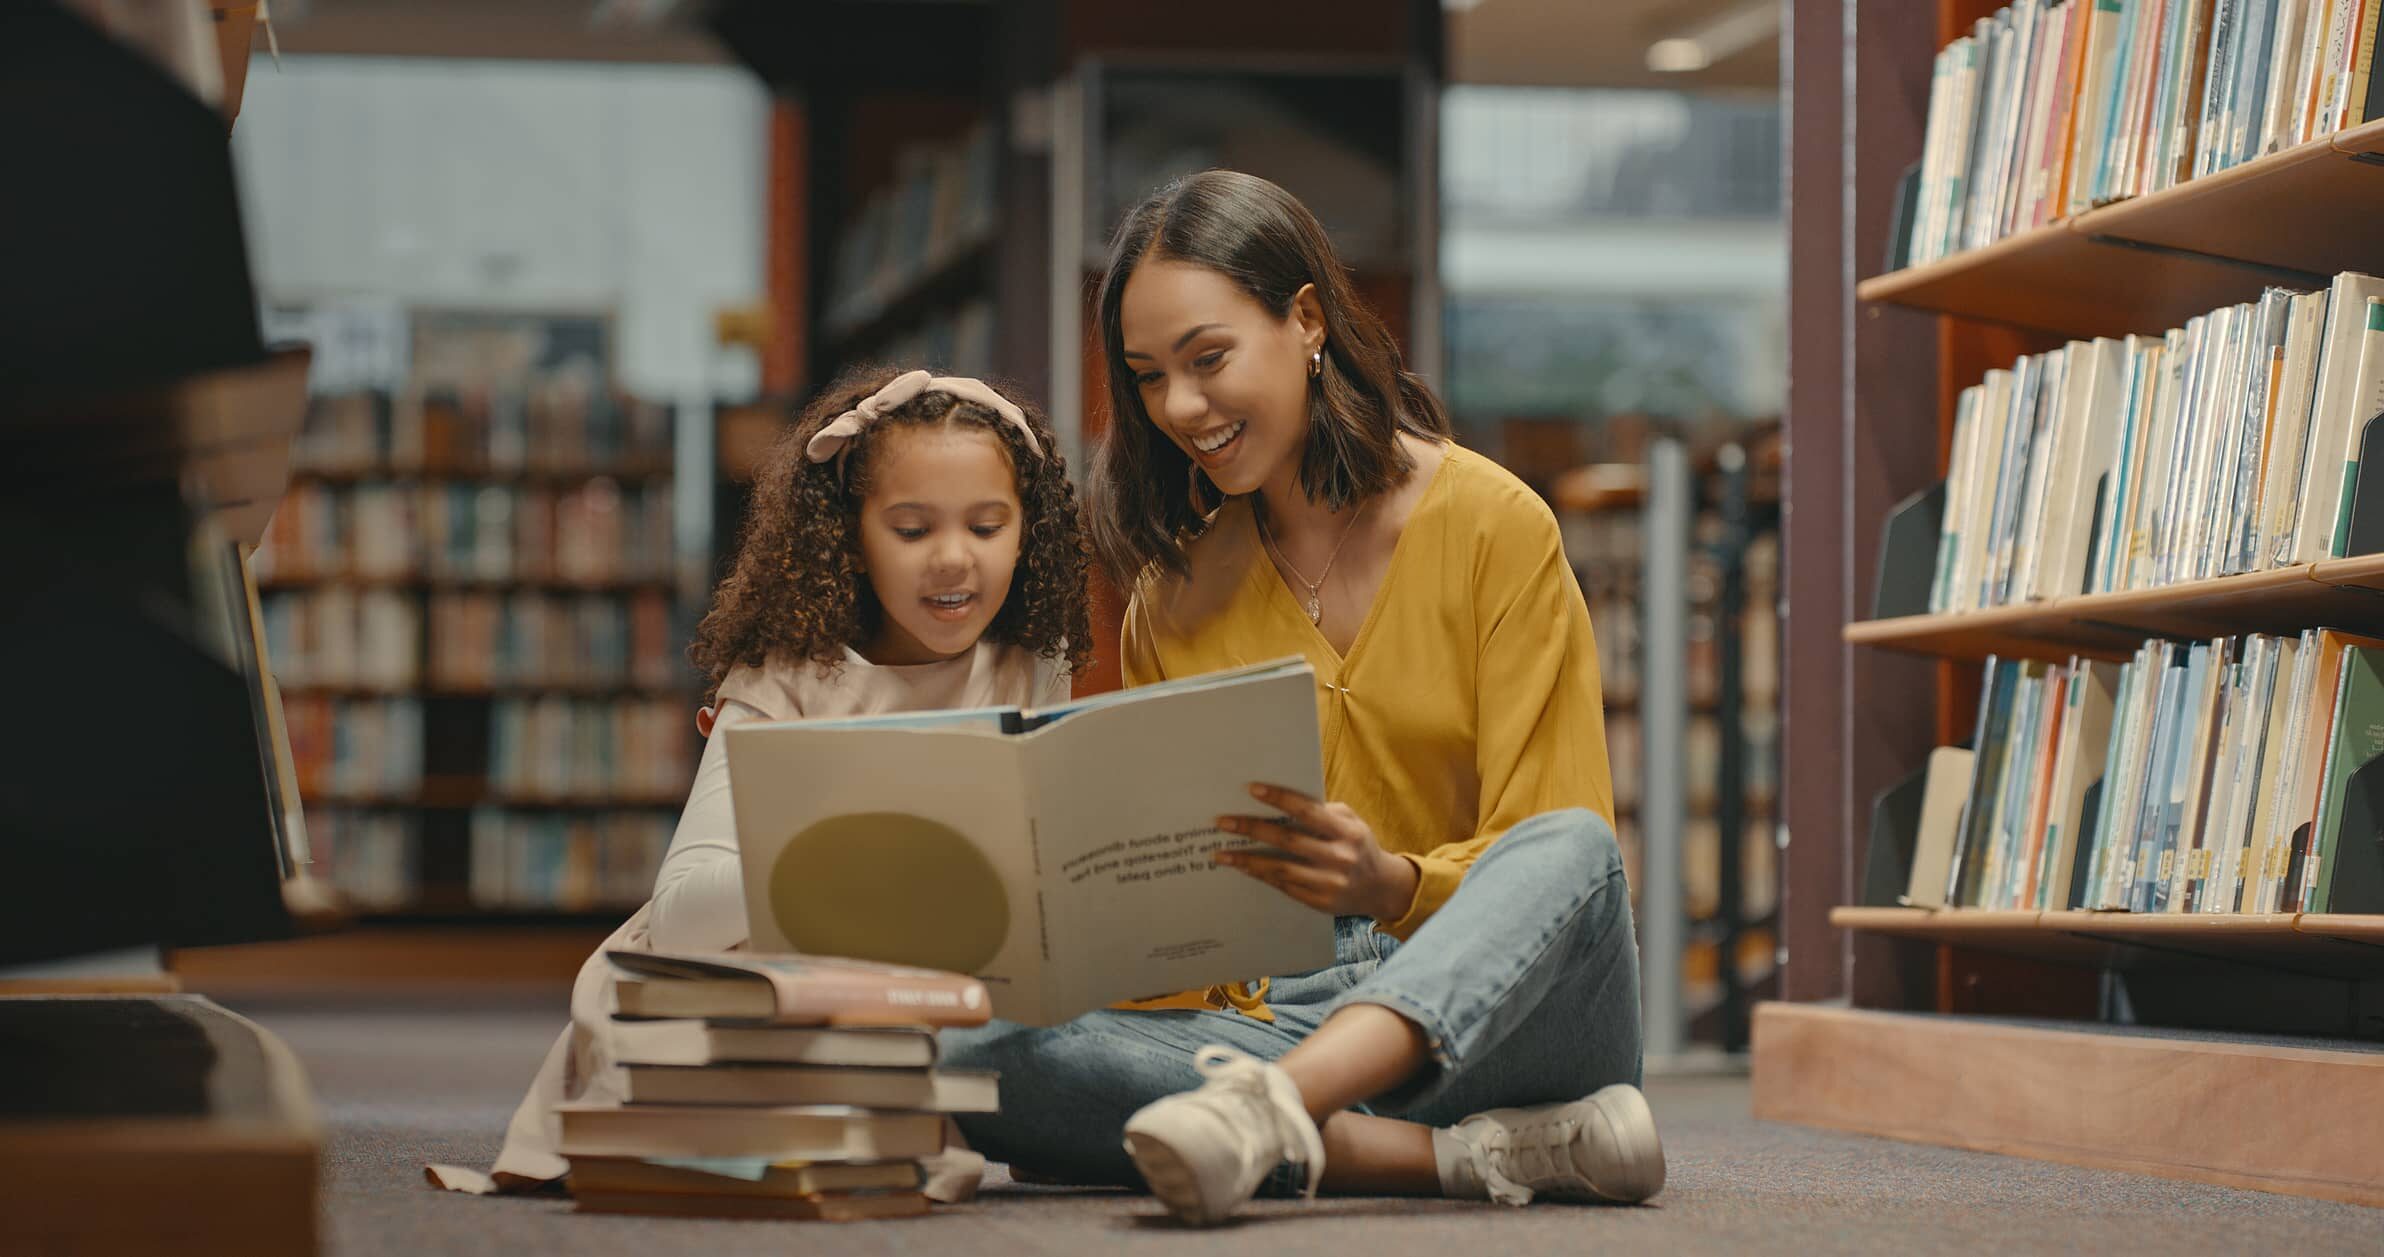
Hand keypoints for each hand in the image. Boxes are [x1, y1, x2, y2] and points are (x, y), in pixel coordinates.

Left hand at [1214, 783, 1419, 921]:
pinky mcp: (1319, 902)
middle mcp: (1339, 858)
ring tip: (1220, 854)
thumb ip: (1324, 812)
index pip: (1308, 812)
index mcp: (1346, 832)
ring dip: (1247, 860)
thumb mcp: (1352, 822)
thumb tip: (1282, 802)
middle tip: (1222, 822)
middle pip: (1287, 841)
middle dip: (1251, 829)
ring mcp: (1329, 883)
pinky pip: (1283, 887)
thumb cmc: (1358, 846)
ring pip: (1280, 869)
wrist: (1381, 888)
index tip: (1252, 789)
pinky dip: (1260, 876)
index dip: (1279, 799)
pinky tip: (1242, 868)